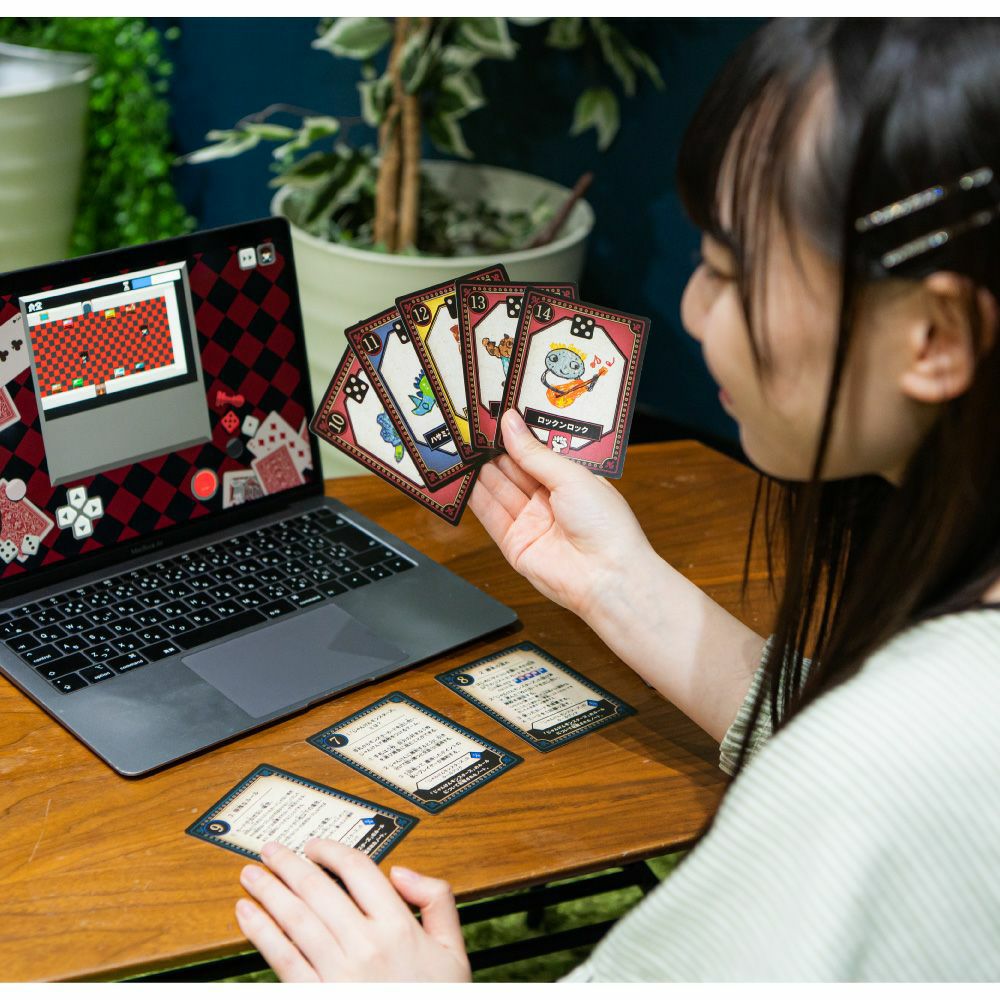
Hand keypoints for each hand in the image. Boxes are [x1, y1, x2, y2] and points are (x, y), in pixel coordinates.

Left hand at [234, 839, 470, 982]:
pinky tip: (248, 914)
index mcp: (398, 926)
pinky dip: (261, 932)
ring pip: (296, 920)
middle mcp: (366, 945)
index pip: (358, 870)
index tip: (315, 845)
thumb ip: (437, 900)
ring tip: (251, 875)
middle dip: (289, 865)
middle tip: (270, 850)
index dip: (332, 851)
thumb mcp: (453, 950)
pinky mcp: (317, 997)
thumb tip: (401, 870)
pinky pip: (283, 958)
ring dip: (270, 892)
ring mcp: (338, 973)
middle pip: (319, 890)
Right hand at [470, 409, 655, 618]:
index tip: (496, 415)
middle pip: (515, 470)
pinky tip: (463, 476)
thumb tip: (510, 423)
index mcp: (572, 481)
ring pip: (499, 490)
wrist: (607, 576)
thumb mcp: (571, 476)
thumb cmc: (605, 525)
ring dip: (481, 469)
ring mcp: (532, 523)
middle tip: (471, 426)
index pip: (538, 453)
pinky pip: (490, 516)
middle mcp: (551, 501)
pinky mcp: (514, 544)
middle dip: (494, 449)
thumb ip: (534, 453)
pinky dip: (475, 497)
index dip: (518, 435)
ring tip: (461, 444)